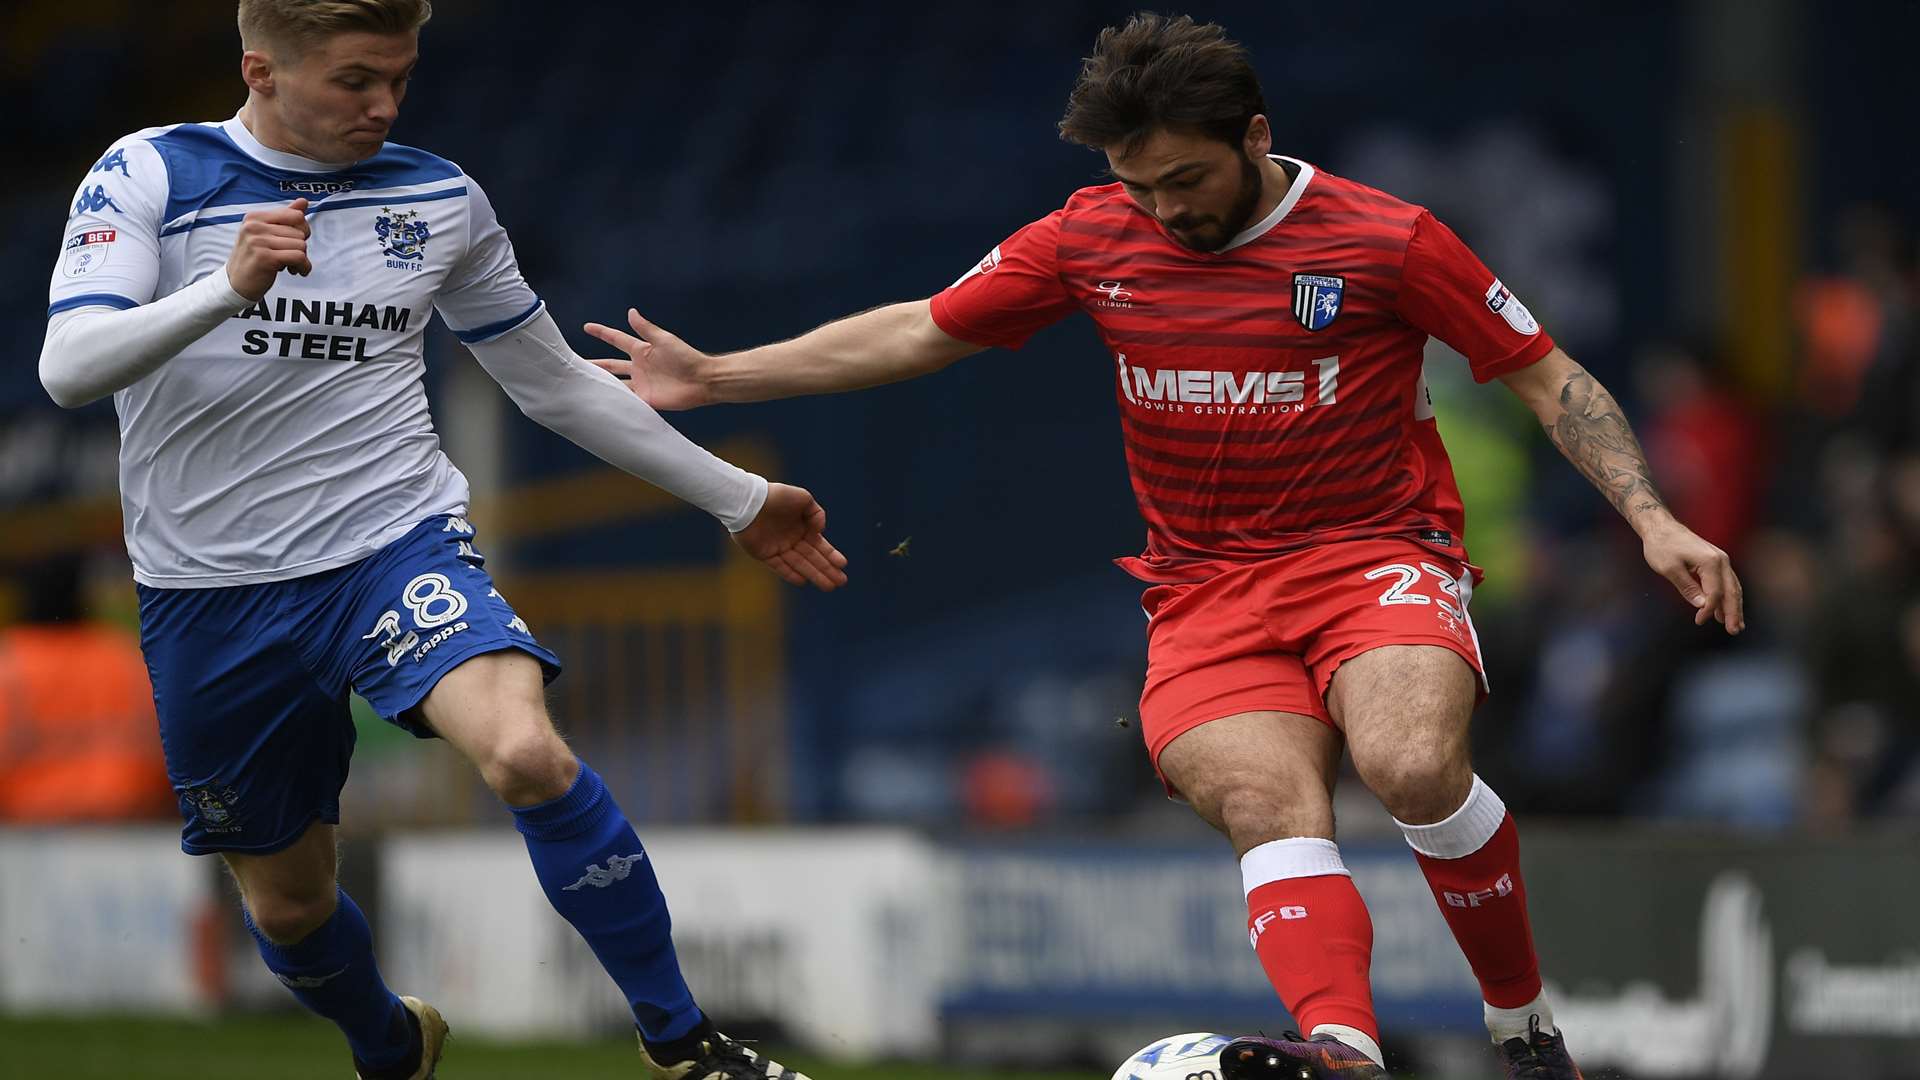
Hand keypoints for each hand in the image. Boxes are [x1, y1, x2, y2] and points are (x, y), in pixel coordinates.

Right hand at [226, 198, 311, 299]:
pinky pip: (298, 257)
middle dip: (301, 247)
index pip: (295, 215)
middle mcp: (254, 226)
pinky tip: (296, 271)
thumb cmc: (254, 258)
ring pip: (301, 245)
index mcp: (255, 217)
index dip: (302, 230)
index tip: (295, 241)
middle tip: (290, 257)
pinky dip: (304, 267)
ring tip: (290, 265)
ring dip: (302, 259)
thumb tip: (304, 201)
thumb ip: (285, 217)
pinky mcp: (265, 257)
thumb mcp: (267, 235)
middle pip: (300, 231)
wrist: (236, 284)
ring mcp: (258, 241)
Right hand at [583, 308, 713, 410]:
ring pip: (615, 383)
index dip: (602, 333)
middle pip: (611, 365)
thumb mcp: (664, 339)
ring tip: (582, 384)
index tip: (586, 327)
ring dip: (601, 383)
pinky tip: (600, 403)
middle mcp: (638, 367)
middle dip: (594, 364)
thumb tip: (630, 311)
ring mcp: (641, 383)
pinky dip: (614, 401)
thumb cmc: (686, 357)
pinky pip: (627, 400)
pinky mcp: (646, 399)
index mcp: (641, 350)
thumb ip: (645, 328)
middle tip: (575, 364)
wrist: (702, 380)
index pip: (617, 339)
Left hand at [733, 482, 847, 590]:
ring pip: (799, 564)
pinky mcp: (763, 554)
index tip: (843, 564)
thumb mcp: (803, 498)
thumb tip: (820, 531)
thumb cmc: (777, 496)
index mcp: (801, 527)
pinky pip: (780, 566)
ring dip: (814, 575)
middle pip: (812, 558)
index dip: (831, 555)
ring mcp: (778, 547)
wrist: (750, 500)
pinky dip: (790, 574)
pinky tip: (803, 581)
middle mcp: (791, 539)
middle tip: (841, 582)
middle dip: (827, 570)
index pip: (819, 545)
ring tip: (829, 587)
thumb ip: (817, 514)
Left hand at [1641, 517, 1743, 632]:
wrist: (1661, 527)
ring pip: (1733, 587)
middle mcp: (1721, 560)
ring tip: (1736, 625)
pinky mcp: (1716, 561)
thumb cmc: (1662, 546)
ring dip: (1734, 607)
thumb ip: (1687, 588)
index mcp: (1711, 562)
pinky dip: (1728, 597)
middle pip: (1731, 591)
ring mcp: (1721, 560)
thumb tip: (1702, 605)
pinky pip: (1726, 582)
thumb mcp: (1670, 569)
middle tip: (1734, 631)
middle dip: (1733, 612)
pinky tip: (1725, 609)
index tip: (1699, 621)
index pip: (1715, 592)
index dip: (1709, 610)